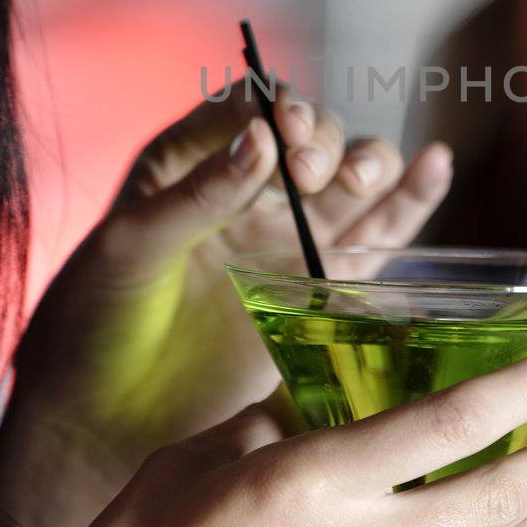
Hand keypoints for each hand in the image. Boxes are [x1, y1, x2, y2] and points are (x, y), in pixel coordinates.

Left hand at [11, 85, 452, 464]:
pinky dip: (413, 198)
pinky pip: (381, 234)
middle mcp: (252, 190)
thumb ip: (198, 195)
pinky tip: (435, 165)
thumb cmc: (92, 324)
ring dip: (369, 164)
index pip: (253, 107)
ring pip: (357, 178)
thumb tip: (264, 138)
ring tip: (358, 179)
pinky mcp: (325, 287)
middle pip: (316, 137)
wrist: (99, 419)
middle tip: (307, 173)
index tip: (284, 131)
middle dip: (323, 141)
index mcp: (194, 163)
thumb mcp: (129, 246)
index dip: (278, 107)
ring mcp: (292, 237)